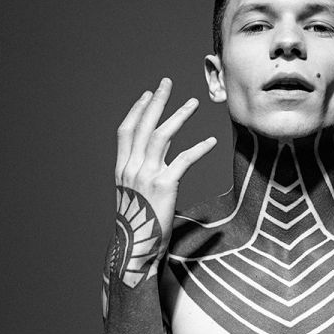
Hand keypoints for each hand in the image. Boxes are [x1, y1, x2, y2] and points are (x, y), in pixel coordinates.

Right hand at [111, 77, 215, 286]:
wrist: (135, 250)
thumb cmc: (139, 229)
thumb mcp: (137, 200)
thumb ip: (146, 182)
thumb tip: (162, 173)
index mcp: (122, 170)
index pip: (126, 132)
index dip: (137, 111)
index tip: (147, 95)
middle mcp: (131, 169)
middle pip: (143, 126)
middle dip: (157, 102)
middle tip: (167, 83)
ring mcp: (146, 176)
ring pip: (162, 136)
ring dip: (179, 116)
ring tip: (193, 102)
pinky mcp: (164, 186)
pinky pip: (184, 160)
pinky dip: (199, 148)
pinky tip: (211, 141)